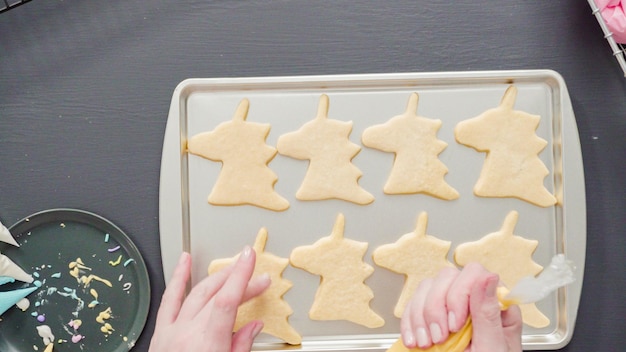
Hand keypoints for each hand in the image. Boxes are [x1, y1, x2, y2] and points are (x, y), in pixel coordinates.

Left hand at [150, 247, 270, 351]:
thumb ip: (241, 346)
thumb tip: (253, 327)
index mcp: (206, 344)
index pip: (227, 299)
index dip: (241, 275)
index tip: (250, 258)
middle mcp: (186, 334)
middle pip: (215, 294)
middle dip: (238, 279)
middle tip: (256, 276)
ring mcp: (170, 333)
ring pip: (195, 293)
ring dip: (216, 276)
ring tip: (230, 265)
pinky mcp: (160, 335)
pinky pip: (168, 300)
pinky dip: (177, 279)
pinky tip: (183, 264)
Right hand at [400, 263, 521, 350]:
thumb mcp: (491, 349)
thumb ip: (488, 314)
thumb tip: (488, 277)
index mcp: (496, 307)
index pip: (475, 274)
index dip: (459, 293)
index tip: (455, 323)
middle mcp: (473, 302)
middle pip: (446, 277)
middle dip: (437, 306)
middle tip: (440, 337)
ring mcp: (449, 308)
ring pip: (426, 288)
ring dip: (421, 316)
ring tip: (427, 343)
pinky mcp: (431, 317)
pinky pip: (413, 304)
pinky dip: (409, 322)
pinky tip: (416, 341)